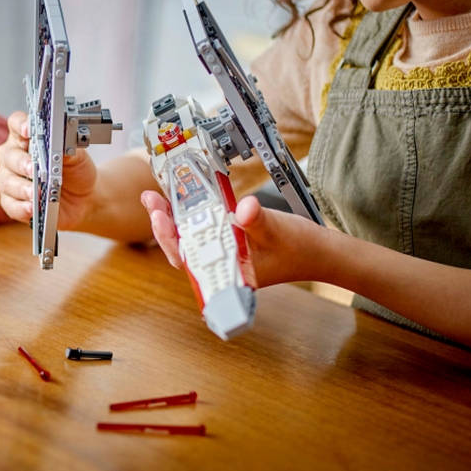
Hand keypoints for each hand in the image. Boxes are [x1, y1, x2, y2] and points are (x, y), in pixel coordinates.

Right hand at [0, 110, 100, 229]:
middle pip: (8, 155)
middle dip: (21, 162)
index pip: (16, 125)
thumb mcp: (78, 158)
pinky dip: (21, 207)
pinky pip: (10, 205)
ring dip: (21, 188)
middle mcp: (13, 157)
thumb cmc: (76, 172)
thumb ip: (69, 148)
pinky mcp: (12, 202)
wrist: (83, 198)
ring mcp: (10, 180)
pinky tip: (31, 207)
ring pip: (6, 182)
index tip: (28, 130)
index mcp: (26, 139)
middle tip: (33, 169)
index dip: (20, 125)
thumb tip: (62, 145)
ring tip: (35, 193)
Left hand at [141, 189, 320, 288]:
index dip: (170, 241)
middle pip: (182, 249)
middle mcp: (220, 267)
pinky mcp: (227, 243)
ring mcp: (222, 255)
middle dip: (163, 225)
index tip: (159, 220)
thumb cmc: (299, 248)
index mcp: (228, 272)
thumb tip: (244, 208)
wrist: (318, 252)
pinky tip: (180, 200)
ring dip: (173, 219)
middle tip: (151, 201)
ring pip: (189, 240)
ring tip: (157, 198)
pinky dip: (190, 216)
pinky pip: (202, 232)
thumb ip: (257, 220)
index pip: (188, 261)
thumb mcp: (277, 229)